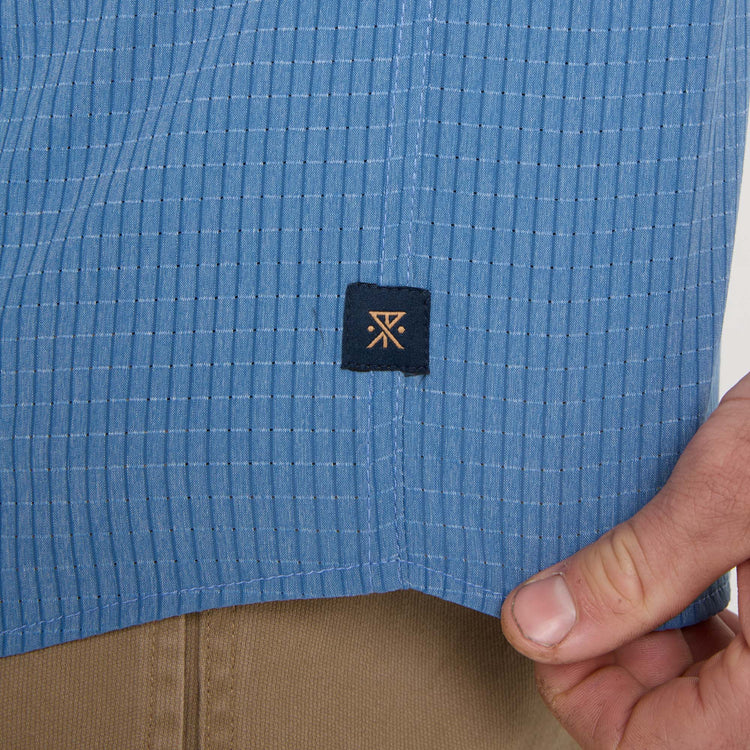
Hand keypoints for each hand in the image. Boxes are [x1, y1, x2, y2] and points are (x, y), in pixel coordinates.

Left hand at [500, 371, 749, 748]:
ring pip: (705, 685)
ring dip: (648, 630)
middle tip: (573, 579)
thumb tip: (539, 623)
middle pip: (673, 718)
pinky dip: (691, 611)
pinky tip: (673, 560)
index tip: (536, 616)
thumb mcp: (732, 493)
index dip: (573, 684)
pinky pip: (738, 647)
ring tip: (622, 564)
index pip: (648, 744)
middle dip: (609, 650)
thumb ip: (637, 570)